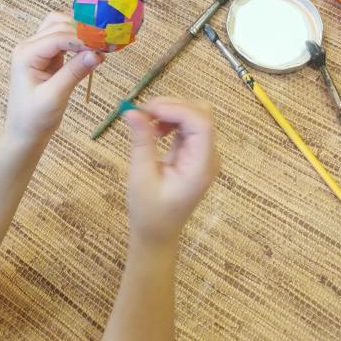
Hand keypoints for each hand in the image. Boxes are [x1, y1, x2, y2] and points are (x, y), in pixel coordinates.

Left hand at [5, 13, 102, 145]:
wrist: (24, 133)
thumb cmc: (34, 118)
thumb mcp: (54, 97)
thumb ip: (74, 72)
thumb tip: (97, 54)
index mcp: (26, 54)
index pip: (58, 36)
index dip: (81, 38)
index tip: (103, 45)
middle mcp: (29, 47)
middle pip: (59, 24)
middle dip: (82, 32)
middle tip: (104, 44)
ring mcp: (38, 50)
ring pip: (61, 27)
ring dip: (80, 33)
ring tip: (99, 46)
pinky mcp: (47, 56)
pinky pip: (64, 40)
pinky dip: (78, 42)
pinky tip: (91, 52)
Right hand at [123, 98, 218, 246]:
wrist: (157, 233)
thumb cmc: (149, 212)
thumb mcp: (141, 176)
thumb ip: (141, 142)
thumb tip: (132, 110)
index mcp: (200, 167)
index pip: (201, 124)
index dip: (177, 109)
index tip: (148, 111)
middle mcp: (208, 157)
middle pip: (200, 114)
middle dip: (172, 106)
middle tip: (143, 113)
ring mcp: (204, 153)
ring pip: (195, 115)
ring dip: (170, 111)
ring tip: (147, 123)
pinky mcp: (195, 151)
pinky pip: (188, 125)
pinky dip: (170, 120)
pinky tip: (154, 131)